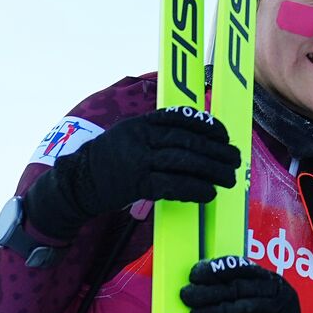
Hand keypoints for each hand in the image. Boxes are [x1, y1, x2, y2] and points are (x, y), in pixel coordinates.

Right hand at [26, 107, 240, 240]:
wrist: (76, 184)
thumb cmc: (111, 159)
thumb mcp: (129, 134)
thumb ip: (158, 131)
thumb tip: (200, 135)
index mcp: (141, 123)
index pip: (181, 119)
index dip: (207, 126)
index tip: (225, 135)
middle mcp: (140, 138)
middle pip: (188, 141)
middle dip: (217, 150)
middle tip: (235, 158)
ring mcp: (137, 162)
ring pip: (184, 162)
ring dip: (212, 171)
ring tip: (229, 178)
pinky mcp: (136, 185)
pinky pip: (172, 185)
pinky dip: (194, 189)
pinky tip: (209, 193)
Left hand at [181, 257, 312, 312]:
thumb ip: (231, 302)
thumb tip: (196, 294)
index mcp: (270, 281)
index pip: (242, 267)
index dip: (217, 269)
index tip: (195, 275)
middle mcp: (279, 290)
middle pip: (239, 287)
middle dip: (209, 291)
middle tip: (187, 296)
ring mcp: (284, 309)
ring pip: (243, 306)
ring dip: (215, 312)